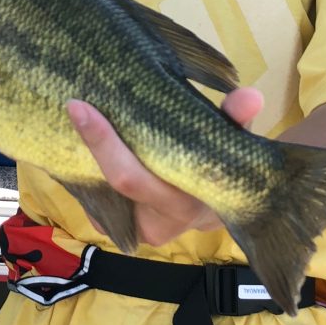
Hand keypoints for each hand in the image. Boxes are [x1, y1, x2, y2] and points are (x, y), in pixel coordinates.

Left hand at [66, 87, 263, 246]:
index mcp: (182, 206)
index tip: (80, 107)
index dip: (104, 144)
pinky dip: (85, 168)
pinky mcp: (115, 226)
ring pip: (94, 192)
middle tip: (74, 104)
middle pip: (108, 184)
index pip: (131, 179)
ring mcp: (130, 228)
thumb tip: (250, 96)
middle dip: (90, 145)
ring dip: (82, 157)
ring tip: (76, 117)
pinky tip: (79, 139)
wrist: (216, 207)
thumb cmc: (220, 168)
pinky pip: (91, 196)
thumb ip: (236, 119)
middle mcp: (153, 225)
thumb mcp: (231, 142)